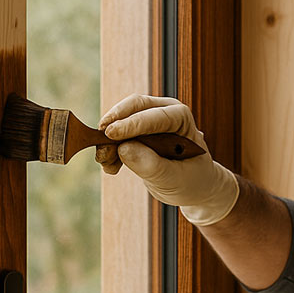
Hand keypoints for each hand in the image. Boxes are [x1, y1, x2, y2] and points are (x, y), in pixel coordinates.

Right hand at [98, 94, 239, 226]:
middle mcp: (165, 110)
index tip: (111, 133)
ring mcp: (149, 116)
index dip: (131, 124)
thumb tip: (124, 148)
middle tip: (101, 147)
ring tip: (108, 165)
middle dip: (114, 125)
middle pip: (134, 107)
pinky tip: (111, 167)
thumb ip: (152, 166)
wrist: (192, 184)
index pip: (155, 116)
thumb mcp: (175, 179)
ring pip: (120, 118)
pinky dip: (109, 147)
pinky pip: (116, 131)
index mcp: (181, 118)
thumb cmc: (190, 180)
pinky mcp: (136, 128)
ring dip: (108, 140)